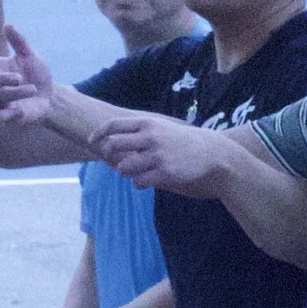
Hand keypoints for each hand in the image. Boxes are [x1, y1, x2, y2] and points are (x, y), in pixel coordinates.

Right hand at [0, 25, 56, 125]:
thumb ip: (19, 42)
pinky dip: (11, 113)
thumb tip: (8, 25)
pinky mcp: (10, 116)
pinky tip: (20, 109)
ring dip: (16, 92)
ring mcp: (2, 102)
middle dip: (3, 78)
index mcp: (0, 68)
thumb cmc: (36, 74)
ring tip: (33, 89)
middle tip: (19, 77)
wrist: (50, 97)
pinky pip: (4, 117)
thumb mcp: (30, 56)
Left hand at [95, 113, 229, 195]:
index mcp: (149, 123)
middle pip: (113, 145)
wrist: (215, 155)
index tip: (91, 142)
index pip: (114, 125)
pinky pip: (138, 182)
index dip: (98, 134)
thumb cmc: (185, 143)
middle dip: (110, 155)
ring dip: (125, 172)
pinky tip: (149, 181)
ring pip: (123, 167)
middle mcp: (151, 137)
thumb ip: (142, 131)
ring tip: (137, 172)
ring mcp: (157, 155)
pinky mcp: (165, 173)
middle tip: (116, 161)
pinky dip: (139, 183)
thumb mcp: (164, 128)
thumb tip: (115, 139)